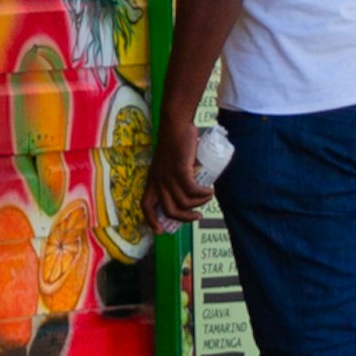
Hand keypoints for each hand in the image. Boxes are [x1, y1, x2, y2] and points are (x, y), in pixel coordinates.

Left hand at [150, 111, 213, 226]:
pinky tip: (209, 190)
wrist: (175, 125)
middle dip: (185, 218)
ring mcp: (168, 176)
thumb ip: (174, 176)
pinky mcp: (179, 170)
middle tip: (198, 216)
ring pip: (184, 202)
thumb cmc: (175, 143)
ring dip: (199, 203)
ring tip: (208, 196)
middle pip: (169, 210)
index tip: (161, 231)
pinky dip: (203, 194)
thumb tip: (189, 191)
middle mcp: (158, 180)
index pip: (145, 205)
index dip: (151, 220)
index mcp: (152, 179)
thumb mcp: (169, 164)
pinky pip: (193, 191)